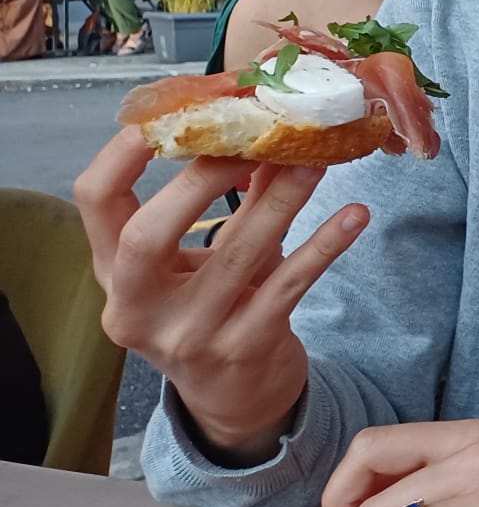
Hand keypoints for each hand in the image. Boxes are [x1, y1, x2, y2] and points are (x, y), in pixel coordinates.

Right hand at [71, 128, 368, 459]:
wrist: (237, 396)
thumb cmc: (214, 306)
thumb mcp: (200, 257)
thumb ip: (226, 197)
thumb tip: (266, 123)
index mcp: (114, 273)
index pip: (93, 200)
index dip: (124, 151)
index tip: (177, 109)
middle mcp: (138, 308)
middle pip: (146, 236)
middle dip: (198, 180)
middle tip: (252, 137)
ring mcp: (188, 335)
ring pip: (235, 254)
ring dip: (280, 199)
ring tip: (317, 159)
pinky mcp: (243, 349)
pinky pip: (288, 286)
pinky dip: (325, 246)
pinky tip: (355, 214)